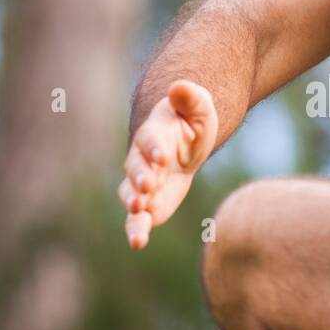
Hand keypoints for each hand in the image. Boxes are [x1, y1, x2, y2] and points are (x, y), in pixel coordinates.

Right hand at [119, 80, 218, 248]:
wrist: (185, 146)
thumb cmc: (191, 123)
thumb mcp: (199, 107)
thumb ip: (190, 98)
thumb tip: (180, 86)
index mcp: (154, 134)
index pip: (151, 141)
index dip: (155, 148)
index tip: (162, 157)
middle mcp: (141, 159)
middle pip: (136, 167)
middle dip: (141, 176)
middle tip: (148, 185)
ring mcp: (141, 184)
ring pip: (130, 195)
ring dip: (133, 204)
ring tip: (139, 211)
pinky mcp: (147, 205)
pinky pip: (137, 219)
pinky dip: (136, 230)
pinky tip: (137, 243)